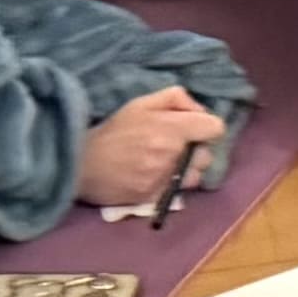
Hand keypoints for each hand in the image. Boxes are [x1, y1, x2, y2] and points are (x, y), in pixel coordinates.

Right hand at [78, 87, 217, 215]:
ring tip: (166, 164)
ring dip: (186, 170)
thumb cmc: (114, 130)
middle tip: (175, 147)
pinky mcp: (156, 198)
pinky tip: (155, 177)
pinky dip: (171, 185)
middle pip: (207, 156)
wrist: (82, 164)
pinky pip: (177, 192)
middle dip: (195, 150)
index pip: (215, 128)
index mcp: (172, 129)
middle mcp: (172, 155)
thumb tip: (200, 109)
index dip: (206, 127)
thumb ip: (175, 98)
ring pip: (195, 177)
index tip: (193, 129)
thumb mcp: (141, 103)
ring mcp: (165, 179)